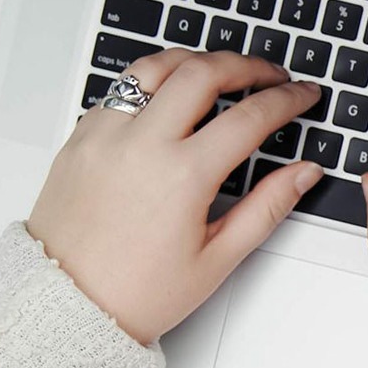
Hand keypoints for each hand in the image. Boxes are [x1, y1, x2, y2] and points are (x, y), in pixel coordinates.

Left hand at [26, 49, 324, 344]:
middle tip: (270, 75)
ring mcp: (105, 135)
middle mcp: (140, 144)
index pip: (250, 116)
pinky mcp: (80, 138)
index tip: (302, 95)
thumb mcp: (218, 258)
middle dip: (247, 65)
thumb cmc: (136, 292)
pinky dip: (153, 83)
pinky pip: (120, 90)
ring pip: (155, 67)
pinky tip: (171, 98)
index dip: (287, 99)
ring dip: (196, 61)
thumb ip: (268, 207)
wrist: (65, 306)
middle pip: (203, 72)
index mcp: (182, 176)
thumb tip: (303, 173)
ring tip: (220, 71)